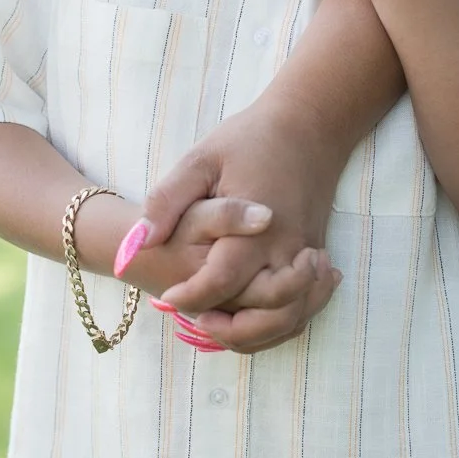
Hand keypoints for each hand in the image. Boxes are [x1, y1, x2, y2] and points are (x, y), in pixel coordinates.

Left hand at [130, 100, 346, 351]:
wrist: (310, 125)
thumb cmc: (251, 139)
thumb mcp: (201, 159)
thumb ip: (169, 198)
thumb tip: (142, 238)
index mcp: (254, 227)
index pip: (220, 282)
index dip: (189, 298)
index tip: (164, 299)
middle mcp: (286, 247)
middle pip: (265, 312)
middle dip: (228, 329)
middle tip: (193, 320)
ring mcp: (306, 253)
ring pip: (291, 316)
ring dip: (258, 332)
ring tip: (220, 326)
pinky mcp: (316, 253)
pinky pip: (306, 303)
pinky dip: (283, 321)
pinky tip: (254, 319)